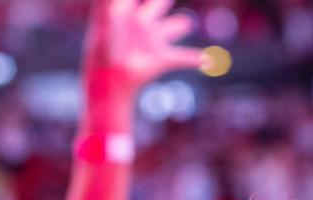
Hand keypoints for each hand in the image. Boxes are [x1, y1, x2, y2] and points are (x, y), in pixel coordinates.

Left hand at [84, 0, 205, 90]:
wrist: (110, 77)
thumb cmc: (105, 47)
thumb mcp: (109, 16)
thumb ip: (114, 4)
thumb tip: (123, 1)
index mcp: (126, 13)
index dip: (154, 0)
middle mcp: (141, 25)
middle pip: (155, 7)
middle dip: (161, 2)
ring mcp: (152, 42)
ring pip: (171, 29)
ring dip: (178, 26)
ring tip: (187, 22)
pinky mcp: (161, 59)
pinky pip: (182, 57)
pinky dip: (195, 58)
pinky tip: (207, 59)